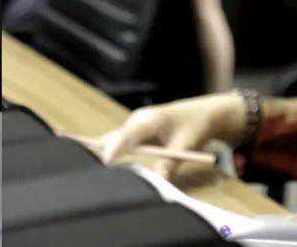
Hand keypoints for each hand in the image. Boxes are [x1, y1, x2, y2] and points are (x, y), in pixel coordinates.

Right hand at [99, 93, 245, 179]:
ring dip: (105, 154)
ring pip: (114, 141)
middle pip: (114, 138)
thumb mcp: (186, 145)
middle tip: (93, 173)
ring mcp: (134, 125)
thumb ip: (170, 164)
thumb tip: (157, 183)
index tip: (105, 161)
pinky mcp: (134, 133)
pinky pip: (119, 144)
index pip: (128, 135)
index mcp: (151, 119)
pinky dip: (111, 153)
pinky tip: (101, 165)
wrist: (203, 113)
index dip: (115, 148)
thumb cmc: (195, 126)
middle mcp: (138, 120)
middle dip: (101, 153)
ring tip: (94, 171)